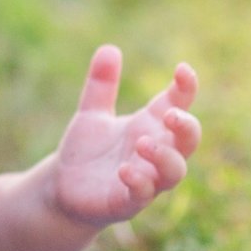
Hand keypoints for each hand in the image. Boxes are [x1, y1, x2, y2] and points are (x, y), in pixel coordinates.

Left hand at [46, 46, 201, 228]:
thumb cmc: (86, 152)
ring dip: (165, 157)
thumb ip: (101, 84)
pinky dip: (139, 182)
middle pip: (188, 140)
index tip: (183, 69)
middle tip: (171, 114)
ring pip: (174, 171)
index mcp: (150, 126)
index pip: (178, 104)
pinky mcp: (127, 202)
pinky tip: (124, 170)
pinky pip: (142, 194)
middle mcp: (154, 152)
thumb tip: (109, 48)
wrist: (62, 189)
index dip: (186, 88)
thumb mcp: (91, 113)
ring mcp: (146, 179)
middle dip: (187, 127)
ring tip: (142, 142)